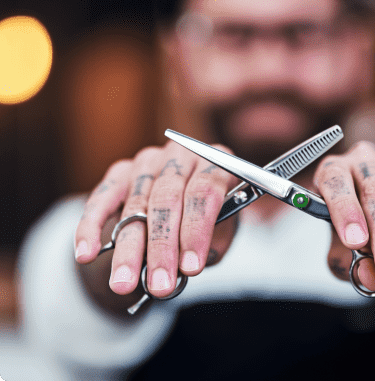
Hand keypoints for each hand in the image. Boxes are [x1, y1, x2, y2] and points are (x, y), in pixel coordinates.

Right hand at [74, 141, 238, 297]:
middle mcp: (179, 156)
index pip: (204, 191)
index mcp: (214, 163)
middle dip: (162, 247)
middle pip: (167, 198)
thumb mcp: (221, 231)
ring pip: (134, 206)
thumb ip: (210, 243)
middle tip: (159, 285)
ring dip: (128, 249)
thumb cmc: (207, 222)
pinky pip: (100, 199)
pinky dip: (91, 228)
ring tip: (124, 284)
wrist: (184, 207)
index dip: (196, 231)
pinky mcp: (118, 172)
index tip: (191, 268)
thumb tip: (185, 267)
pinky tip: (86, 254)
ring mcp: (147, 162)